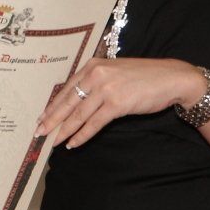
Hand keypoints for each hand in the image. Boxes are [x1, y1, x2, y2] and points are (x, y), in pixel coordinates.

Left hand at [35, 57, 204, 149]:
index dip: (52, 106)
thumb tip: (75, 101)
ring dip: (63, 130)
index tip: (41, 117)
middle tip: (38, 133)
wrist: (171, 78)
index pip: (67, 89)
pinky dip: (82, 135)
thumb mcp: (114, 73)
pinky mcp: (117, 103)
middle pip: (67, 102)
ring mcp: (106, 89)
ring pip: (78, 114)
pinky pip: (94, 123)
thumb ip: (95, 82)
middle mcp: (96, 75)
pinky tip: (73, 143)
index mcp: (93, 66)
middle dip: (51, 119)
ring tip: (52, 141)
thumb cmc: (143, 77)